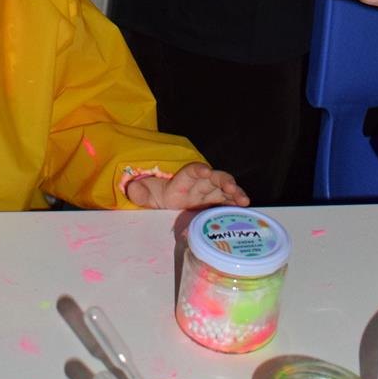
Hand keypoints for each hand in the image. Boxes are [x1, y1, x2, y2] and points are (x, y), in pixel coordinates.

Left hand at [125, 163, 249, 210]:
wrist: (165, 204)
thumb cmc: (157, 195)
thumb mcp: (146, 194)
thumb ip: (140, 191)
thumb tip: (133, 188)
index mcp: (182, 181)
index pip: (191, 171)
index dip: (199, 169)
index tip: (205, 171)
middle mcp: (199, 185)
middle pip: (213, 178)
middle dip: (223, 181)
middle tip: (231, 187)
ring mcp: (209, 195)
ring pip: (225, 190)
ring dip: (235, 193)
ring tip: (244, 201)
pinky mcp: (214, 204)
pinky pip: (227, 202)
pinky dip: (236, 204)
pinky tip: (245, 209)